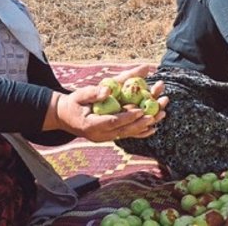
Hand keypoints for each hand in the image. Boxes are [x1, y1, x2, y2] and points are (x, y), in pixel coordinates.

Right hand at [44, 65, 167, 141]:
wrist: (65, 116)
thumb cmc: (73, 103)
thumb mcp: (79, 95)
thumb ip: (94, 93)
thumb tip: (108, 90)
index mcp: (91, 125)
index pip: (112, 122)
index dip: (127, 117)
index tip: (141, 110)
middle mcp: (100, 135)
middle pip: (125, 130)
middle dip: (143, 122)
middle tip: (158, 113)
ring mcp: (106, 137)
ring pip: (129, 133)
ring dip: (146, 125)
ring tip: (162, 115)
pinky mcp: (111, 136)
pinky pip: (128, 134)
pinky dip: (141, 131)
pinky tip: (154, 127)